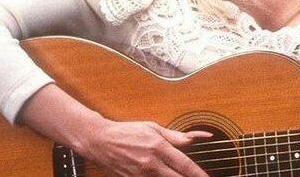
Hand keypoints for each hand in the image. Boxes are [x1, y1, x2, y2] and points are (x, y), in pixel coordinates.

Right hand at [78, 119, 212, 176]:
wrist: (101, 141)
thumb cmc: (128, 132)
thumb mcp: (154, 128)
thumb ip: (177, 136)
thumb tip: (199, 136)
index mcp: (158, 147)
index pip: (185, 165)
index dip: (198, 174)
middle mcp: (151, 163)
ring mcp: (141, 175)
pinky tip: (166, 176)